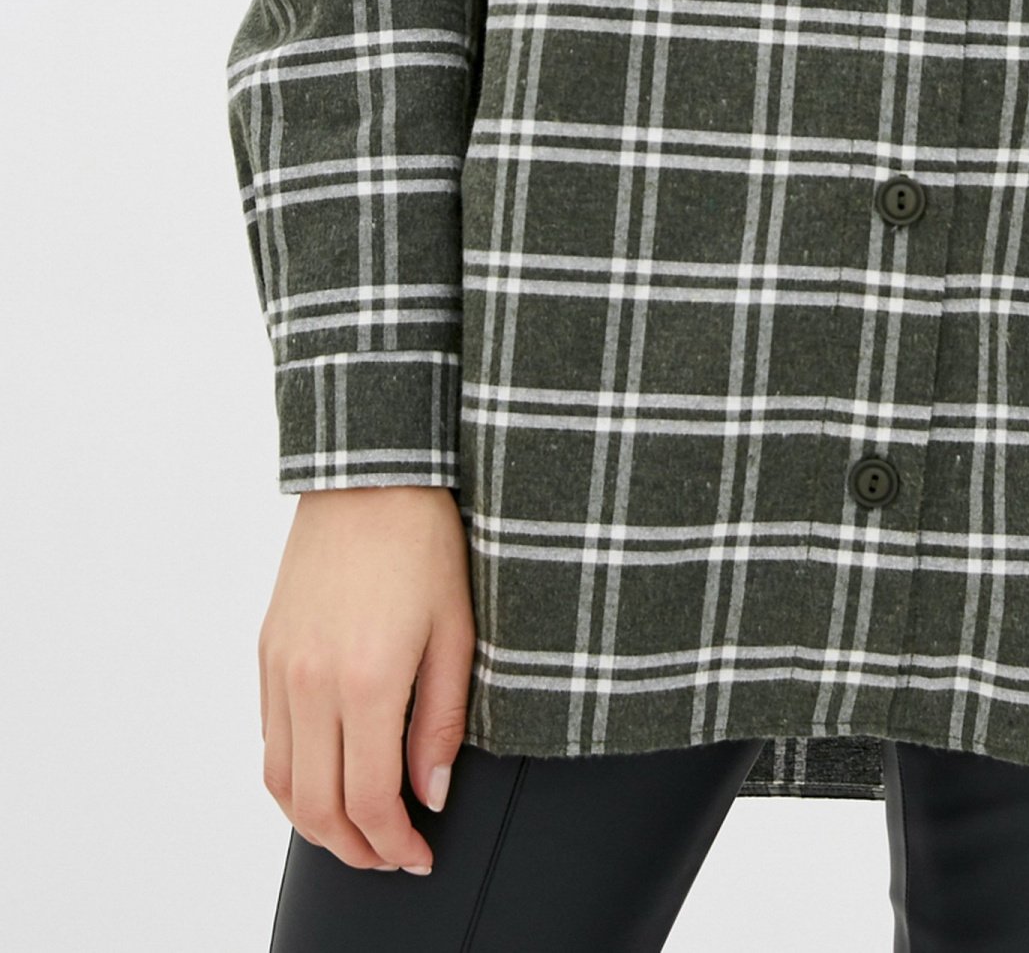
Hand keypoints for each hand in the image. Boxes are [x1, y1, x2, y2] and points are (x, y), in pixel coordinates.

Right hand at [257, 485, 475, 875]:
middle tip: (392, 856)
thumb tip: (432, 793)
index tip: (420, 855)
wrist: (371, 476)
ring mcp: (282, 670)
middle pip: (319, 808)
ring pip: (281, 785)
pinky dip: (292, 781)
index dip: (395, 844)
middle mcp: (312, 683)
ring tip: (359, 833)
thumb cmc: (425, 542)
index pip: (370, 799)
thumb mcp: (457, 631)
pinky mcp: (267, 654)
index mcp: (367, 679)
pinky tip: (327, 780)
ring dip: (317, 825)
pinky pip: (268, 741)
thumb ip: (441, 721)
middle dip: (357, 849)